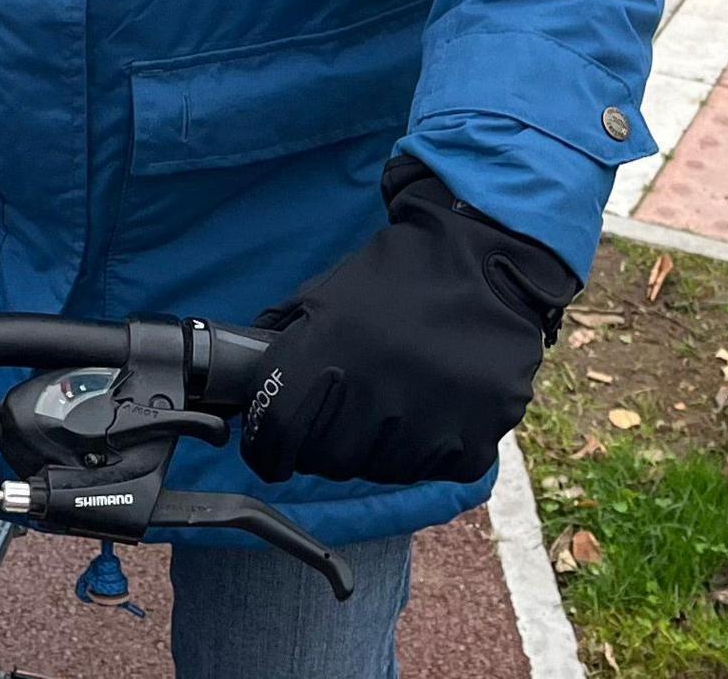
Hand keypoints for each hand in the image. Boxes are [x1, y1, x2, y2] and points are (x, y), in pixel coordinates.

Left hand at [239, 159, 580, 486]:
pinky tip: (434, 407)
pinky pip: (434, 468)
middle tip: (342, 417)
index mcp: (329, 354)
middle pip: (328, 460)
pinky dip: (429, 448)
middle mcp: (376, 395)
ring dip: (378, 447)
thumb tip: (241, 384)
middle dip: (324, 446)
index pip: (277, 434)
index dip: (266, 448)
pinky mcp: (473, 439)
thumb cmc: (399, 275)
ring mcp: (429, 423)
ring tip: (394, 402)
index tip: (272, 452)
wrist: (486, 259)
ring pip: (381, 469)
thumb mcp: (325, 293)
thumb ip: (282, 338)